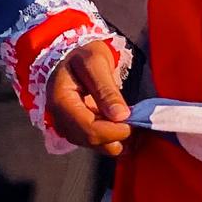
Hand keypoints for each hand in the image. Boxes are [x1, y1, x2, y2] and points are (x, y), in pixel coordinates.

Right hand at [45, 38, 131, 155]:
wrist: (71, 57)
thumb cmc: (83, 55)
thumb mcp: (95, 63)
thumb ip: (106, 90)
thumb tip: (121, 116)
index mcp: (61, 102)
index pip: (88, 129)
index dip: (114, 130)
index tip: (134, 121)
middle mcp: (61, 120)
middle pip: (93, 141)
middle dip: (119, 136)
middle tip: (140, 121)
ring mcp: (70, 128)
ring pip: (98, 146)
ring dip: (120, 139)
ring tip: (137, 121)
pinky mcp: (80, 131)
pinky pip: (100, 143)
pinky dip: (116, 138)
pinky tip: (129, 125)